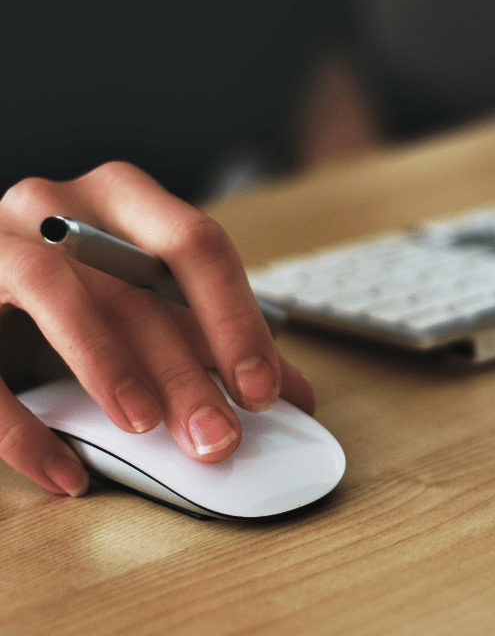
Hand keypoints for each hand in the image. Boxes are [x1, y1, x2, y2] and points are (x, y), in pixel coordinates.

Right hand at [0, 162, 313, 496]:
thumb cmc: (81, 285)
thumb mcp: (147, 297)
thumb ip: (215, 338)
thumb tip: (291, 391)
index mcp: (125, 198)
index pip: (197, 244)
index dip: (234, 318)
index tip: (262, 388)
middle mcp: (61, 207)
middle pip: (134, 283)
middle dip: (183, 367)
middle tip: (217, 435)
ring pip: (55, 294)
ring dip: (108, 369)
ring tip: (144, 428)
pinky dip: (22, 426)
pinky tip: (66, 472)